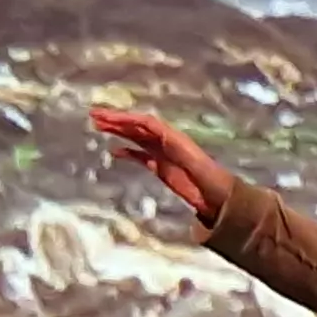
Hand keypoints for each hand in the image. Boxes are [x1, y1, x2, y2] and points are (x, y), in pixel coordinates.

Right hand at [89, 105, 226, 220]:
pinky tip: (115, 152)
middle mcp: (167, 143)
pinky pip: (142, 156)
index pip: (145, 123)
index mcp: (173, 139)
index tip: (106, 117)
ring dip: (119, 132)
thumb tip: (163, 135)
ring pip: (137, 138)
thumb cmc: (214, 183)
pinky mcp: (163, 169)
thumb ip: (181, 151)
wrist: (222, 200)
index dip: (126, 118)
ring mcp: (164, 155)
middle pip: (138, 127)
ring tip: (99, 127)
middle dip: (117, 121)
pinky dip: (128, 152)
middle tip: (94, 116)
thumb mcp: (198, 165)